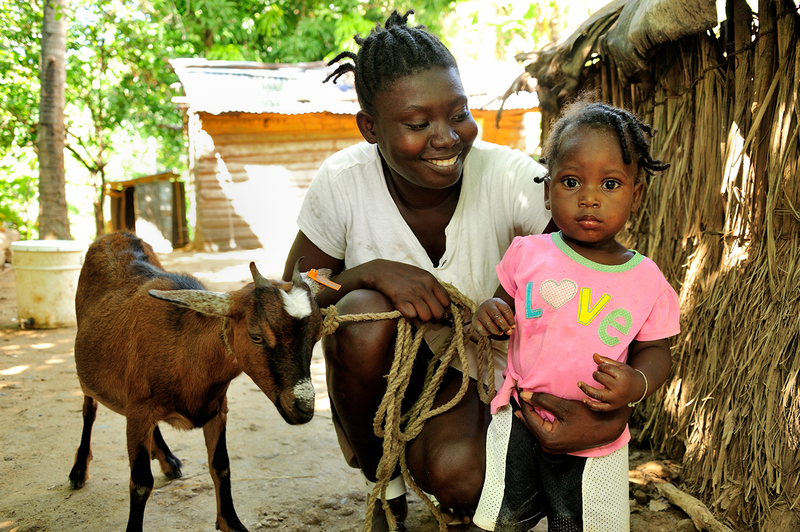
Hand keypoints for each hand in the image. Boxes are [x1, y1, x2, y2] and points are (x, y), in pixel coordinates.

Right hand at [359, 259, 450, 321]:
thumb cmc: (403, 274)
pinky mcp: (400, 300)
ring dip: (421, 319)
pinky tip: (406, 311)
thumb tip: (446, 307)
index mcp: (431, 280)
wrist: (381, 271)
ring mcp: (412, 294)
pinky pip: (412, 316)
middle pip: (438, 312)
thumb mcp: (421, 276)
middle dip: (434, 319)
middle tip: (427, 317)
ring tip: (416, 314)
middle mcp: (423, 287)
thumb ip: (434, 288)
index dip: (444, 310)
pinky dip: (410, 317)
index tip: (437, 312)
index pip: (446, 301)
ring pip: (426, 317)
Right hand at [470, 298, 514, 340]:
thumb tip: (512, 328)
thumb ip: (509, 319)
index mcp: (496, 301)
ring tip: (500, 333)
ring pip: (488, 323)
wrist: (485, 311)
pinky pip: (481, 329)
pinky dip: (487, 333)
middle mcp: (486, 305)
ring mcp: (479, 312)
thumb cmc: (498, 312)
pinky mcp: (474, 320)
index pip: (505, 309)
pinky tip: (490, 332)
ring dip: (496, 330)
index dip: (510, 319)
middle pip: (496, 316)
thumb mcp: (504, 312)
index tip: (513, 327)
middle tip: (509, 332)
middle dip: (504, 326)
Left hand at [515, 391, 629, 453]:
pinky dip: (538, 417)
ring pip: (535, 425)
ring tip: (525, 396)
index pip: (529, 416)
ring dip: (531, 411)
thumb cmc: (588, 417)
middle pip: (530, 422)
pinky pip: (542, 429)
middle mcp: (547, 447)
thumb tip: (523, 395)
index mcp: (548, 439)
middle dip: (525, 405)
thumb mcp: (564, 407)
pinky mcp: (557, 444)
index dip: (524, 399)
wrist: (608, 429)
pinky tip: (534, 408)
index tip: (519, 385)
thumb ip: (543, 400)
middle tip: (519, 389)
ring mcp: (552, 447)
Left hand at [577, 353, 645, 410]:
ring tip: (579, 383)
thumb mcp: (619, 365)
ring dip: (586, 389)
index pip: (605, 369)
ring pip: (597, 395)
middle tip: (598, 374)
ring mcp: (615, 399)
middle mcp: (619, 389)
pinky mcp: (613, 406)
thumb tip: (593, 355)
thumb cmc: (627, 375)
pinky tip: (584, 399)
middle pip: (601, 379)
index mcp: (622, 376)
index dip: (601, 367)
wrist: (639, 389)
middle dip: (596, 374)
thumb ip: (606, 360)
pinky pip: (600, 408)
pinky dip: (591, 405)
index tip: (603, 368)